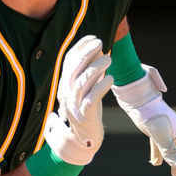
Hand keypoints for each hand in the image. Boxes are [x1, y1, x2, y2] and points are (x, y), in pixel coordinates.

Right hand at [45, 35, 112, 165]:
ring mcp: (74, 103)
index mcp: (65, 83)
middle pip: (74, 69)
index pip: (68, 61)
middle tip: (101, 43)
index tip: (94, 37)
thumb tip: (99, 51)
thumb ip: (89, 72)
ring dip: (95, 68)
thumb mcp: (85, 89)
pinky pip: (92, 98)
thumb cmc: (87, 108)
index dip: (80, 47)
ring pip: (82, 82)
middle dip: (87, 54)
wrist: (84, 138)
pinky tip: (111, 78)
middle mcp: (66, 92)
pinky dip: (101, 86)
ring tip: (109, 60)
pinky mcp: (85, 114)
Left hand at [111, 65, 175, 175]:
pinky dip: (158, 154)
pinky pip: (158, 144)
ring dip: (175, 162)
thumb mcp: (158, 132)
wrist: (137, 95)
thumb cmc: (149, 112)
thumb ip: (168, 149)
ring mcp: (165, 130)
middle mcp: (175, 132)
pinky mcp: (153, 128)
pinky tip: (154, 163)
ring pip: (173, 149)